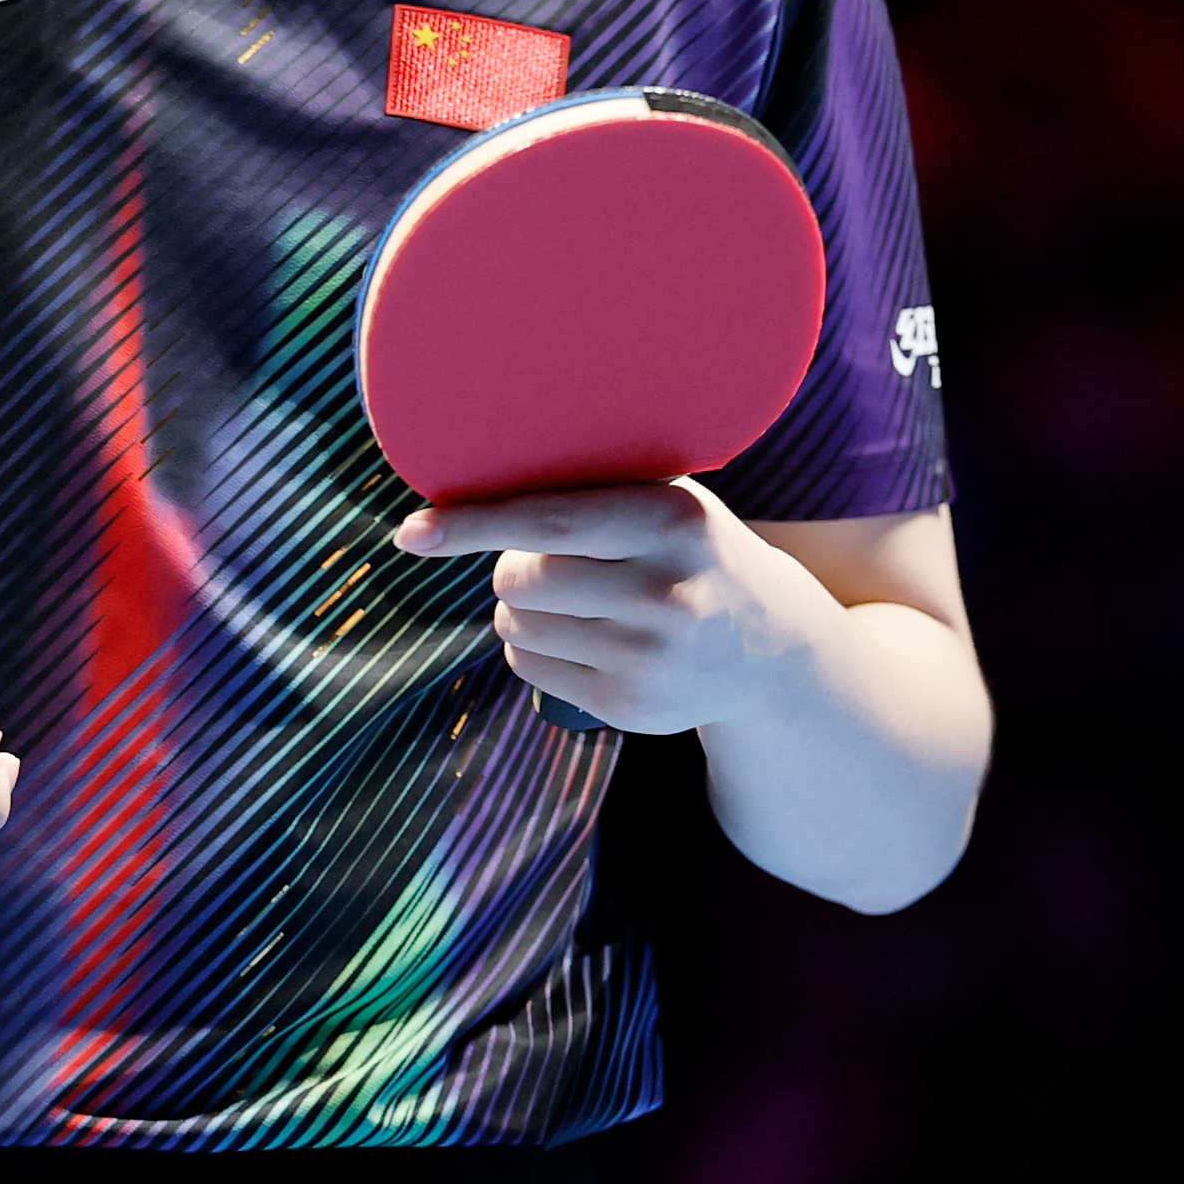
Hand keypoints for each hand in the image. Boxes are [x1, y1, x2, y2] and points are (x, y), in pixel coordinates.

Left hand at [391, 481, 843, 736]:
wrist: (770, 646)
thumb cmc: (689, 550)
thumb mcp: (668, 498)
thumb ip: (591, 482)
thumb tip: (470, 475)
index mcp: (671, 522)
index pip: (548, 524)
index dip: (473, 525)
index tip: (413, 531)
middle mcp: (665, 594)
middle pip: (519, 579)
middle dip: (512, 566)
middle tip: (548, 559)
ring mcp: (649, 659)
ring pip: (515, 627)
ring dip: (520, 608)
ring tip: (574, 597)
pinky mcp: (631, 708)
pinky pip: (527, 669)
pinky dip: (534, 648)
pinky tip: (584, 635)